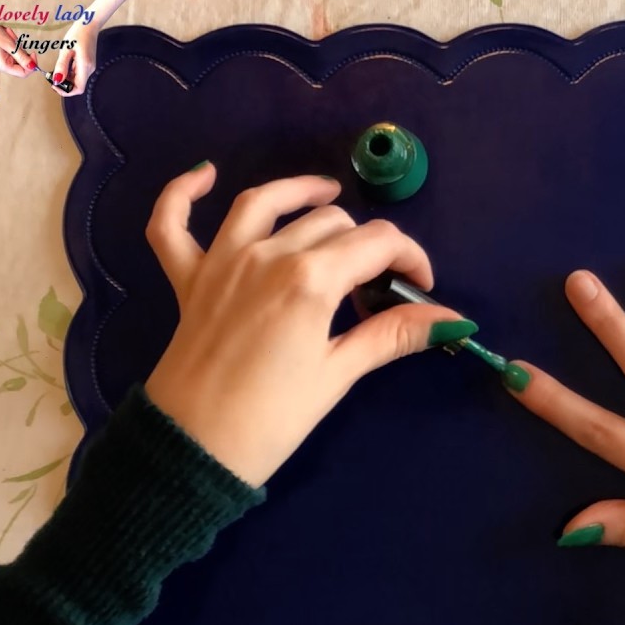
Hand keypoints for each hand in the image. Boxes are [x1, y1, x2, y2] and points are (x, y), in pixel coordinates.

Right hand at [0, 18, 34, 76]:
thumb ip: (22, 57)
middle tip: (14, 38)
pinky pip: (11, 50)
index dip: (31, 65)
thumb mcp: (10, 45)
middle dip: (21, 50)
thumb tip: (33, 67)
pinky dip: (11, 42)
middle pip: (21, 63)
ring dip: (15, 43)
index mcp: (3, 66)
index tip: (33, 53)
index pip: (23, 72)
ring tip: (8, 33)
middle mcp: (1, 65)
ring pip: (17, 54)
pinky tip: (6, 34)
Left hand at [51, 21, 97, 95]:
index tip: (55, 85)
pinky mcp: (88, 64)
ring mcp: (90, 67)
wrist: (89, 25)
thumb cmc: (77, 35)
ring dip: (66, 77)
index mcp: (85, 67)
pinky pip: (78, 73)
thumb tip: (57, 80)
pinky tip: (65, 62)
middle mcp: (89, 70)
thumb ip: (62, 66)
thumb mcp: (66, 50)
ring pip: (77, 80)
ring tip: (57, 66)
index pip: (78, 89)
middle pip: (77, 85)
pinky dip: (70, 72)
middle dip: (64, 84)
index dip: (66, 91)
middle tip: (52, 75)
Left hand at [144, 164, 472, 486]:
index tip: (421, 285)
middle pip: (330, 223)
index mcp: (312, 279)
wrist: (192, 448)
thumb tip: (452, 318)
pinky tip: (205, 175)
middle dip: (365, 242)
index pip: (377, 243)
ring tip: (325, 194)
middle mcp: (268, 255)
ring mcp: (222, 261)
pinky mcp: (187, 279)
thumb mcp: (339, 373)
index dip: (410, 257)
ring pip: (265, 203)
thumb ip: (392, 334)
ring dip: (299, 192)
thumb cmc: (273, 418)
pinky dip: (182, 195)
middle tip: (378, 280)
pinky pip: (172, 224)